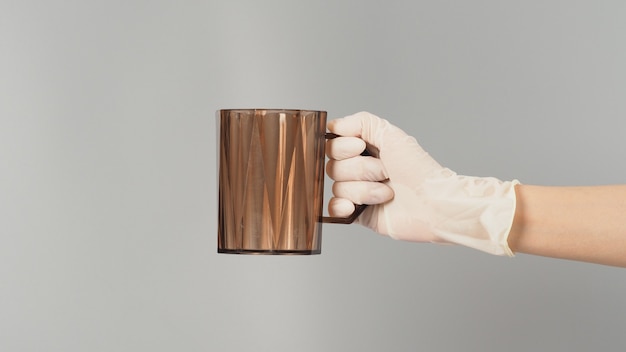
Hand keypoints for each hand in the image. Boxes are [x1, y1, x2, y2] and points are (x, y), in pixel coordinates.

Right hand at [326, 112, 518, 255]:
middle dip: (361, 169)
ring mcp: (357, 193)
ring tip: (387, 192)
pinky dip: (341, 207)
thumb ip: (362, 123)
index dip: (342, 147)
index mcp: (364, 150)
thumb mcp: (392, 135)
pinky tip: (354, 207)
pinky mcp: (358, 214)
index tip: (361, 147)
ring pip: (337, 187)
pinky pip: (333, 209)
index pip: (332, 144)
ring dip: (365, 190)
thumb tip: (334, 125)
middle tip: (385, 172)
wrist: (433, 204)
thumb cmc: (419, 170)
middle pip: (333, 167)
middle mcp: (358, 170)